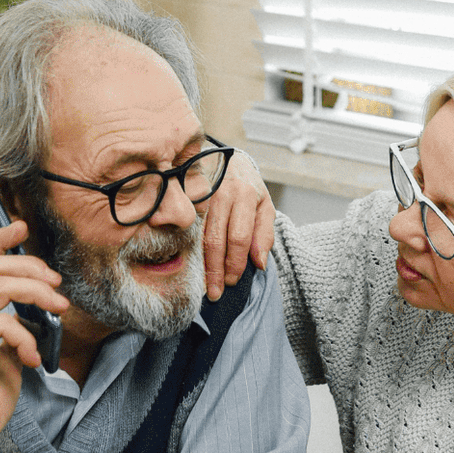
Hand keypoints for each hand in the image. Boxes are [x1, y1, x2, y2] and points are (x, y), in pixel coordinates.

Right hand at [0, 220, 70, 452]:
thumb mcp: (10, 353)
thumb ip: (17, 326)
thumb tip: (39, 309)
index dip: (2, 240)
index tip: (23, 226)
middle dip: (33, 268)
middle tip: (59, 286)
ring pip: (2, 285)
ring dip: (38, 294)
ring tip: (60, 309)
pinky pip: (3, 322)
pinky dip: (26, 338)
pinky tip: (32, 359)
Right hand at [202, 148, 275, 300]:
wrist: (227, 161)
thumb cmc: (249, 188)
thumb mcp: (265, 206)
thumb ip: (264, 234)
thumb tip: (259, 263)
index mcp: (244, 195)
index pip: (239, 237)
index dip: (235, 262)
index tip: (232, 281)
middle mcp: (221, 194)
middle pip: (216, 240)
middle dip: (216, 270)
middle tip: (216, 292)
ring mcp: (201, 195)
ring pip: (199, 236)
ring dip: (201, 264)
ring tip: (204, 286)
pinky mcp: (187, 199)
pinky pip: (188, 230)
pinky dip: (190, 251)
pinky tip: (193, 266)